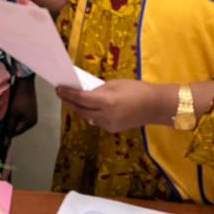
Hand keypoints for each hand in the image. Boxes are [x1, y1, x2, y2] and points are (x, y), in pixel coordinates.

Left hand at [7, 76, 37, 136]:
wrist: (24, 80)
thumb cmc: (20, 97)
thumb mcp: (13, 114)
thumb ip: (9, 128)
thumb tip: (6, 143)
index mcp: (30, 123)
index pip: (16, 133)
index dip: (6, 131)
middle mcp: (32, 118)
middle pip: (16, 126)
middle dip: (7, 124)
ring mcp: (30, 111)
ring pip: (16, 119)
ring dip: (9, 118)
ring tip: (1, 113)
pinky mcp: (27, 105)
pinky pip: (17, 113)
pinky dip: (11, 112)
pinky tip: (6, 108)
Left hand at [56, 80, 173, 132]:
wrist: (155, 106)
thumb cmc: (136, 90)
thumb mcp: (115, 84)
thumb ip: (98, 90)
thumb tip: (86, 93)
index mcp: (106, 102)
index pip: (81, 98)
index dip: (68, 93)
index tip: (58, 88)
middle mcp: (105, 116)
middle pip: (81, 109)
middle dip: (70, 101)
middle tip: (61, 93)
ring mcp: (108, 125)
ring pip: (88, 116)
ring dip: (80, 108)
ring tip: (72, 99)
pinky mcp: (113, 129)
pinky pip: (97, 120)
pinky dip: (91, 113)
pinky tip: (88, 107)